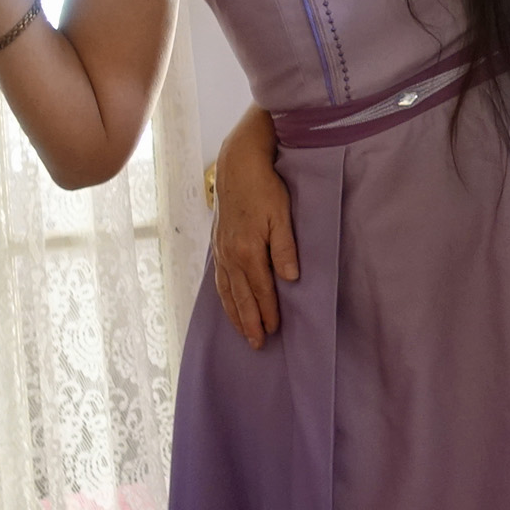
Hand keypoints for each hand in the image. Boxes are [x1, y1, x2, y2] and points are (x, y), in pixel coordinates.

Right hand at [212, 106, 296, 349]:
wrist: (237, 165)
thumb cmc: (264, 187)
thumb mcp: (281, 214)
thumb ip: (285, 247)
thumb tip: (290, 278)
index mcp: (247, 251)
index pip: (261, 290)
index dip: (267, 311)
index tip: (274, 330)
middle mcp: (230, 255)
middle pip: (241, 296)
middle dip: (249, 321)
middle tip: (257, 344)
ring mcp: (221, 250)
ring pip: (227, 290)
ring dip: (236, 313)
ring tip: (243, 333)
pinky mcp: (218, 244)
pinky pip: (219, 278)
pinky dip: (224, 296)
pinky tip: (229, 303)